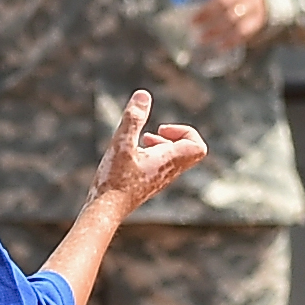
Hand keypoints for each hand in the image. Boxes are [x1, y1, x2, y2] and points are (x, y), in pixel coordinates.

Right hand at [87, 88, 208, 216]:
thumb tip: (143, 95)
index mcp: (169, 161)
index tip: (161, 129)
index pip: (198, 146)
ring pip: (175, 157)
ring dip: (162, 144)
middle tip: (155, 133)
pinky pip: (162, 165)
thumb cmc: (115, 178)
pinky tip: (132, 153)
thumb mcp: (121, 143)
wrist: (107, 209)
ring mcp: (160, 179)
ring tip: (142, 140)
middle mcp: (169, 171)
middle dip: (176, 135)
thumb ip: (133, 118)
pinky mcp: (149, 183)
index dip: (185, 131)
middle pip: (191, 151)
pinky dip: (153, 153)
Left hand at [188, 0, 268, 50]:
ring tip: (201, 38)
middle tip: (193, 22)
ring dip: (216, 30)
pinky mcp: (258, 19)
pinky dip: (232, 40)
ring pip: (234, 18)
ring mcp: (254, 3)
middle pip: (225, 0)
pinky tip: (219, 46)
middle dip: (207, 12)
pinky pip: (245, 32)